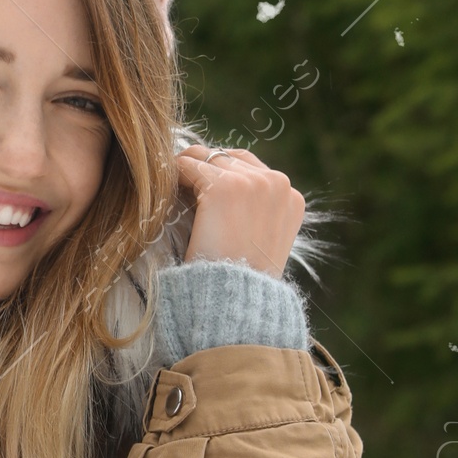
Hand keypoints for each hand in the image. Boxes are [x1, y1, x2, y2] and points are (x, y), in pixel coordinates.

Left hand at [177, 144, 305, 277]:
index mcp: (292, 198)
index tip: (200, 192)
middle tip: (180, 186)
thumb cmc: (241, 279)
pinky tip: (166, 192)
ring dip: (188, 171)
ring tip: (172, 189)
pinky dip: (173, 174)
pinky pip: (188, 165)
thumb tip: (223, 192)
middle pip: (228, 158)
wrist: (236, 300)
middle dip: (204, 170)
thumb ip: (254, 212)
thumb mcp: (261, 241)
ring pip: (207, 157)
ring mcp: (253, 182)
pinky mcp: (224, 186)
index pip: (250, 168)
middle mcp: (278, 183)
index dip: (221, 176)